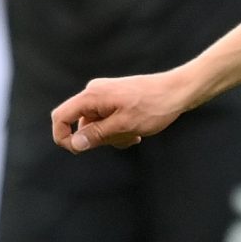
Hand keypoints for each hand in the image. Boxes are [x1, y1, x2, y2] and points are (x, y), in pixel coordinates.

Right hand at [50, 70, 193, 152]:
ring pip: (97, 124)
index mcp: (92, 96)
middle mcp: (95, 93)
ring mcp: (106, 95)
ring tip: (135, 134)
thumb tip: (74, 144)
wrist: (179, 91)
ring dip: (112, 136)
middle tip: (124, 139)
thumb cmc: (154, 106)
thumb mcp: (124, 126)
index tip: (77, 151)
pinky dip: (119, 130)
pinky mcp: (116, 99)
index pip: (61, 116)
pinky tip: (137, 132)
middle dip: (99, 138)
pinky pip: (108, 120)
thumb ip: (97, 135)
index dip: (62, 136)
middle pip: (81, 123)